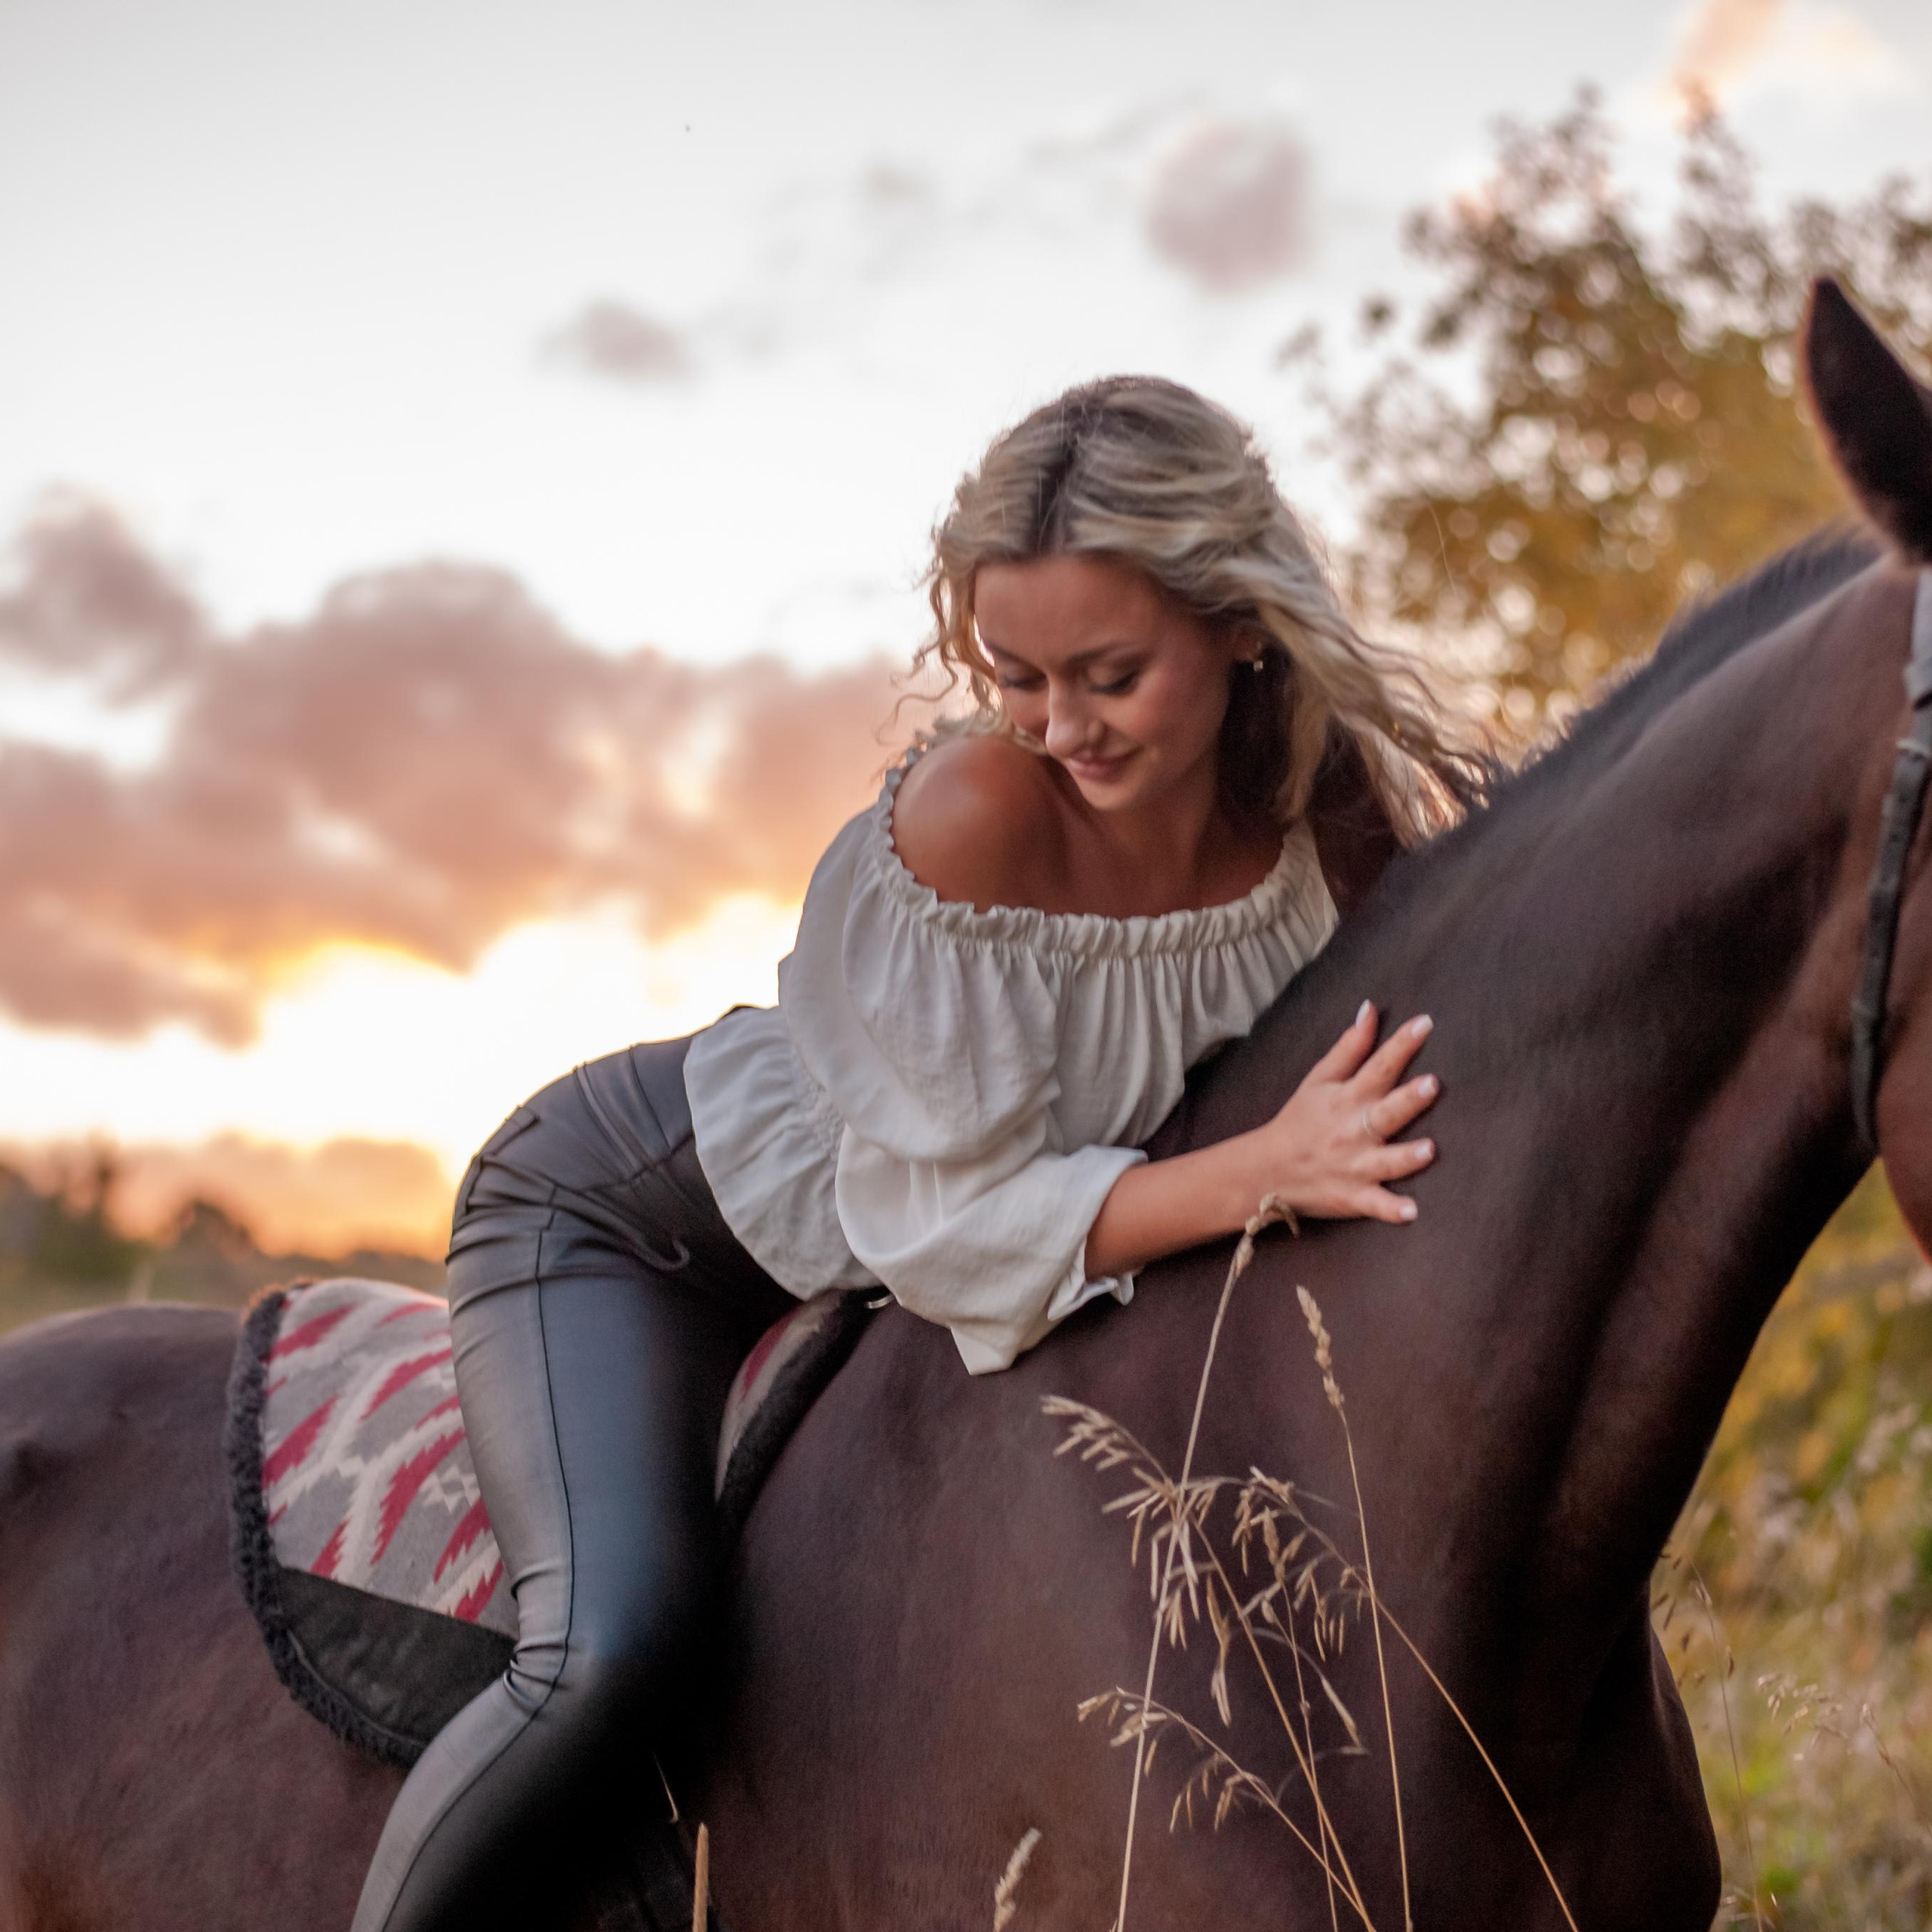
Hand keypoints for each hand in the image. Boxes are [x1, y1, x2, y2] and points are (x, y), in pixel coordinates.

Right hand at [1240, 1000, 1438, 1224]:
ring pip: (1385, 1161)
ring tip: (1429, 1150)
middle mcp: (1353, 1131)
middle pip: (1385, 1112)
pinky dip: (1390, 1210)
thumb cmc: (1300, 1121)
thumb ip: (1350, 1047)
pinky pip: (1374, 1205)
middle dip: (1408, 1100)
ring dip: (1406, 1157)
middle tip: (1432, 1084)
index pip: (1378, 1066)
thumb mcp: (1319, 1079)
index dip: (1401, 1045)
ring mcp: (1354, 1166)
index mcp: (1347, 1098)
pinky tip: (1412, 1212)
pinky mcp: (1353, 1197)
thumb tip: (1370, 1008)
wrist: (1267, 1170)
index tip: (1426, 1023)